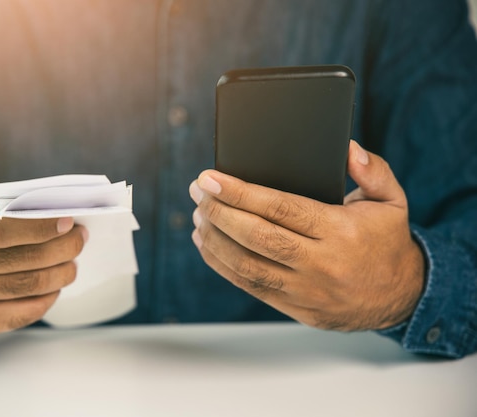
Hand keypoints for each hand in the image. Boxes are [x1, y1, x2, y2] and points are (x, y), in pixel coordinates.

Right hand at [0, 194, 86, 333]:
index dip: (39, 227)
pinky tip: (56, 283)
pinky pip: (27, 311)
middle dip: (63, 247)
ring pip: (30, 285)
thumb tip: (66, 216)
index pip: (0, 230)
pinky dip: (49, 296)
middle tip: (81, 237)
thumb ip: (19, 207)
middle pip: (23, 259)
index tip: (69, 222)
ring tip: (73, 260)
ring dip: (62, 272)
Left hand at [189, 140, 424, 330]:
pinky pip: (251, 287)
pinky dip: (223, 265)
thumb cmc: (387, 241)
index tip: (210, 178)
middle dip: (219, 212)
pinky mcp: (296, 308)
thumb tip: (347, 148)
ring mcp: (306, 290)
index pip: (281, 208)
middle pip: (256, 236)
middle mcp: (321, 263)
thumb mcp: (391, 200)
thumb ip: (372, 170)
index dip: (240, 192)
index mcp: (341, 231)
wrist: (402, 297)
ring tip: (198, 216)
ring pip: (247, 265)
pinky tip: (207, 245)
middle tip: (197, 192)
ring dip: (215, 239)